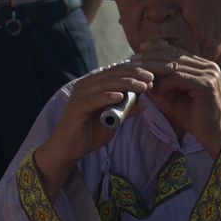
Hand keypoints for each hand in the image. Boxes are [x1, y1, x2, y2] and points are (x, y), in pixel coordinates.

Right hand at [34, 62, 151, 199]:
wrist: (69, 149)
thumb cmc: (90, 133)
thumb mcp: (113, 121)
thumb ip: (126, 111)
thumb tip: (144, 103)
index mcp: (93, 85)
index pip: (115, 72)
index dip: (133, 71)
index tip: (151, 75)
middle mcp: (85, 85)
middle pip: (111, 75)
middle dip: (133, 75)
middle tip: (150, 78)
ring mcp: (79, 95)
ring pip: (105, 85)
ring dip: (125, 84)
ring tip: (142, 87)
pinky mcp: (76, 107)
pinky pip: (93, 100)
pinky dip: (106, 97)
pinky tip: (120, 96)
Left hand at [135, 40, 220, 157]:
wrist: (216, 136)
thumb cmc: (195, 118)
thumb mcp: (176, 97)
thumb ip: (165, 83)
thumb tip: (144, 74)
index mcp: (204, 67)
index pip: (177, 52)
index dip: (157, 49)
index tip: (140, 50)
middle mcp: (209, 67)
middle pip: (174, 56)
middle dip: (151, 57)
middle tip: (133, 59)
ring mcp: (209, 74)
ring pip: (174, 65)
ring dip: (153, 69)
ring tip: (137, 72)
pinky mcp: (206, 84)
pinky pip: (178, 78)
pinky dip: (163, 83)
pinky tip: (154, 91)